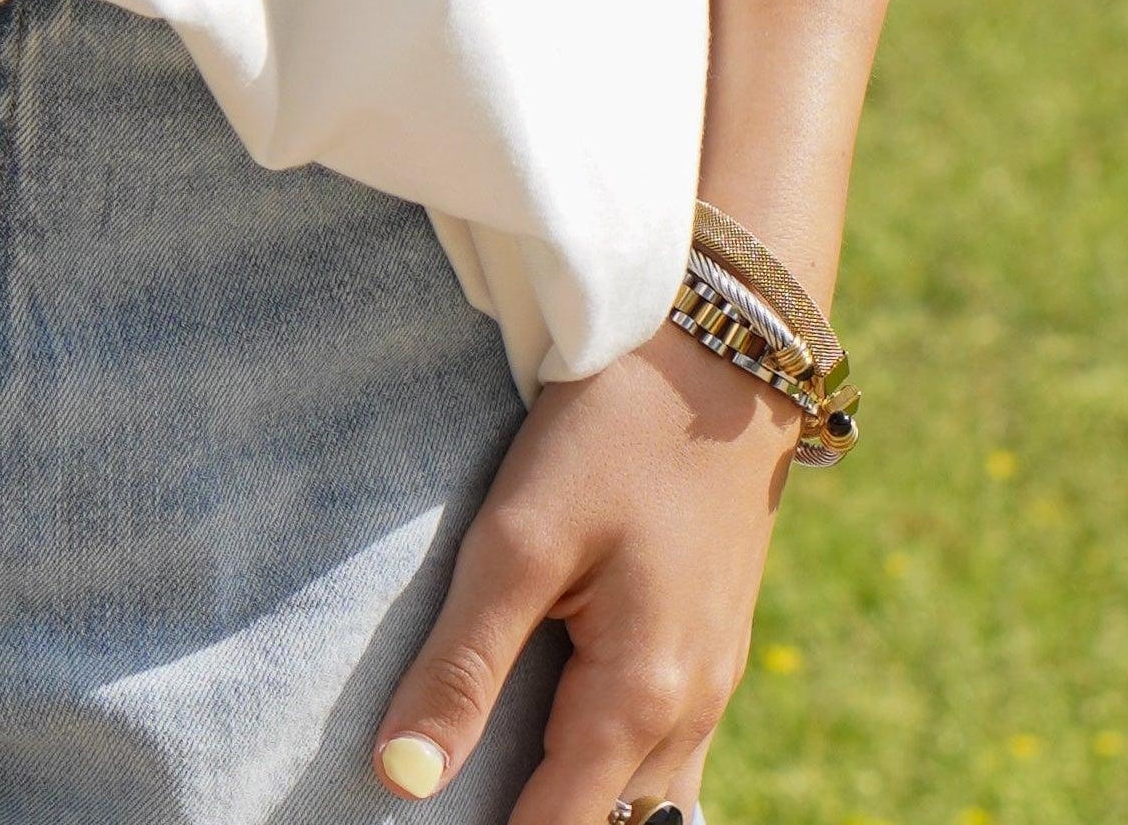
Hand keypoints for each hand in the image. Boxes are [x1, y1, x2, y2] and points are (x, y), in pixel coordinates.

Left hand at [372, 328, 798, 819]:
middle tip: (449, 793)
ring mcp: (713, 687)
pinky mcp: (713, 652)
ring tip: (493, 769)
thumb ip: (463, 665)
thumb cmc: (615, 431)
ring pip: (646, 803)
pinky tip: (555, 733)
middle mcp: (690, 715)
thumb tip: (402, 780)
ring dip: (579, 800)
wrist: (725, 350)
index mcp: (639, 699)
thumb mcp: (520, 535)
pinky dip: (613, 770)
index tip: (419, 821)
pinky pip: (666, 755)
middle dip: (533, 822)